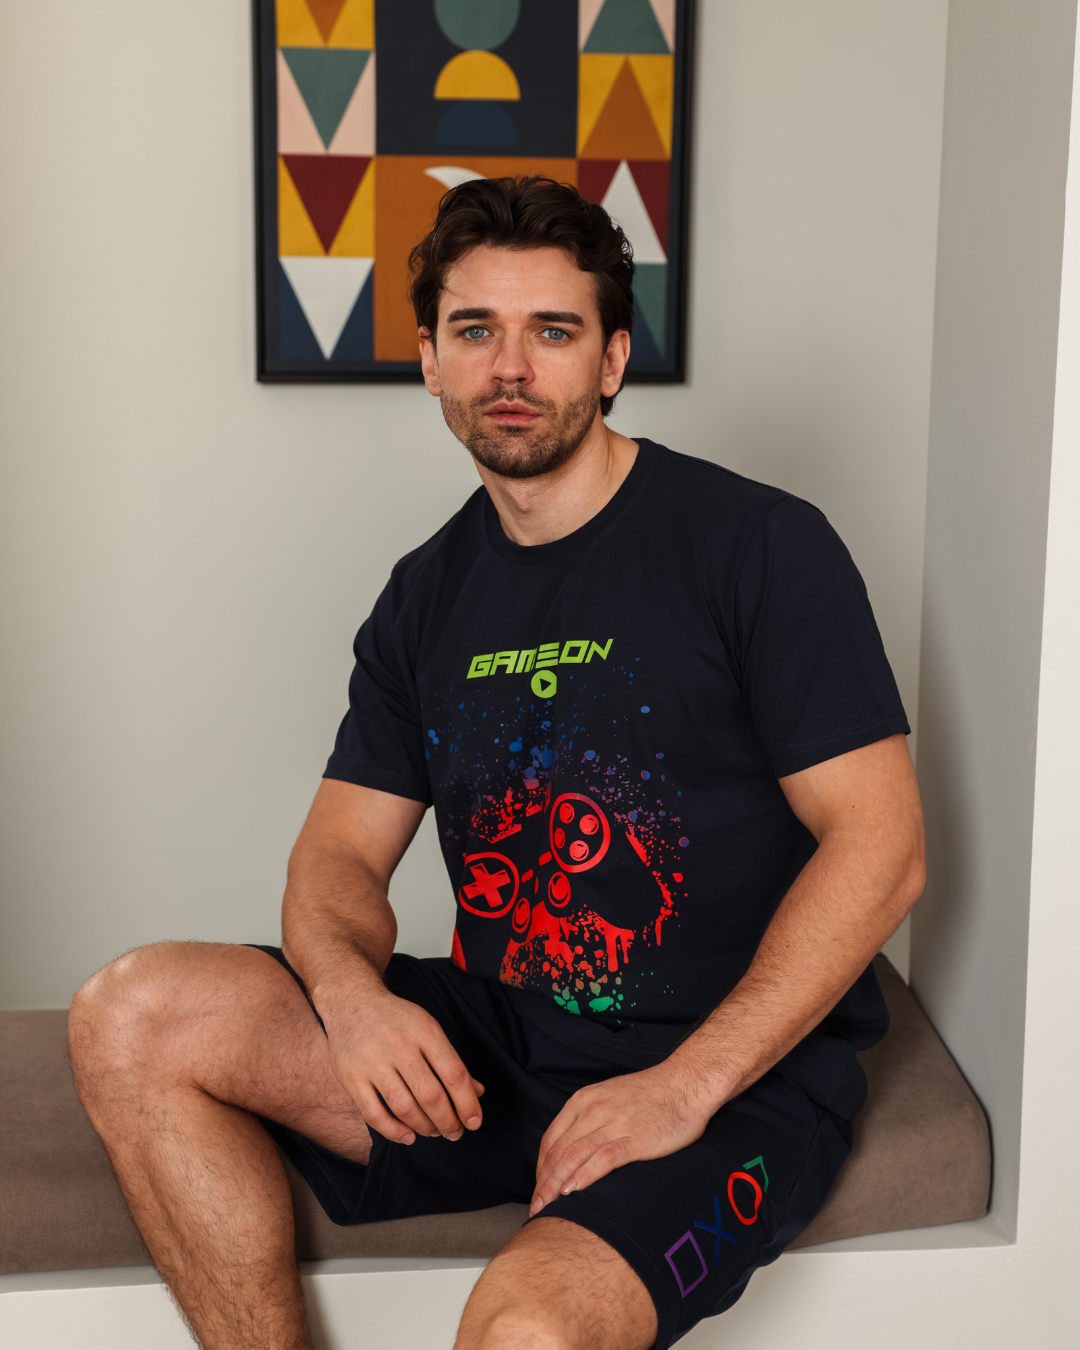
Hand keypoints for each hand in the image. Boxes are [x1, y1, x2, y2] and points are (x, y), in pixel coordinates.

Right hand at [322, 985, 484, 1145]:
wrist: (351, 1000)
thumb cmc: (397, 1019)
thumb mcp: (428, 1028)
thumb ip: (451, 1061)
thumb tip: (477, 1093)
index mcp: (424, 1030)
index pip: (454, 1074)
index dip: (467, 1104)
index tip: (474, 1123)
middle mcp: (399, 1045)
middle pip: (431, 1096)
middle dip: (448, 1122)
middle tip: (455, 1133)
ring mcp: (372, 1061)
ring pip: (405, 1108)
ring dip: (424, 1128)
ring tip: (434, 1132)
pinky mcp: (351, 1076)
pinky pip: (374, 1114)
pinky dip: (394, 1132)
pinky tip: (408, 1136)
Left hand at [530, 1061, 718, 1214]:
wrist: (685, 1084)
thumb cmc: (649, 1094)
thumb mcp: (608, 1097)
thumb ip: (588, 1119)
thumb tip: (570, 1150)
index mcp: (584, 1100)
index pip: (552, 1138)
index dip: (540, 1167)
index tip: (537, 1189)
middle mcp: (594, 1109)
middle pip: (559, 1151)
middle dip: (545, 1182)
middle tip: (537, 1206)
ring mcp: (615, 1123)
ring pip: (575, 1156)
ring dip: (558, 1184)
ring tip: (548, 1206)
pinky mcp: (637, 1139)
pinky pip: (604, 1159)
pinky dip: (585, 1176)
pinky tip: (574, 1191)